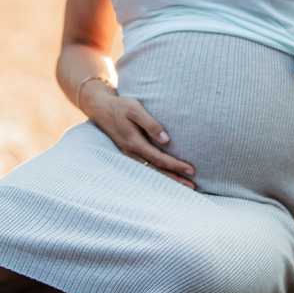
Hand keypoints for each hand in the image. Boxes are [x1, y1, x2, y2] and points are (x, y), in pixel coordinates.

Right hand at [80, 83, 196, 189]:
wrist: (101, 108)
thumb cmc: (121, 106)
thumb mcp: (135, 109)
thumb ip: (150, 124)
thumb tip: (166, 140)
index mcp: (134, 143)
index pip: (159, 158)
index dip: (175, 165)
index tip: (191, 170)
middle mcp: (131, 152)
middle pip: (156, 170)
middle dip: (175, 178)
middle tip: (193, 186)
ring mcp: (129, 154)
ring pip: (151, 170)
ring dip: (168, 178)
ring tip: (184, 184)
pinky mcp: (129, 152)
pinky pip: (146, 166)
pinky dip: (158, 172)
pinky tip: (167, 174)